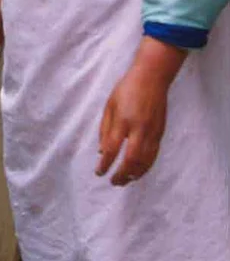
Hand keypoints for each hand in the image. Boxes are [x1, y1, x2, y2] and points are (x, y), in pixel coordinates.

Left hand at [96, 37, 185, 185]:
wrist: (152, 78)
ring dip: (135, 174)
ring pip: (145, 160)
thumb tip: (103, 152)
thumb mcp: (109, 106)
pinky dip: (146, 167)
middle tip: (113, 182)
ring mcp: (152, 132)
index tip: (99, 172)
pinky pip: (153, 155)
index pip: (113, 149)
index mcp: (123, 121)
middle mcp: (139, 128)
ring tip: (125, 180)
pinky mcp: (160, 132)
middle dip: (122, 174)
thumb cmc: (126, 89)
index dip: (105, 164)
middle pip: (131, 159)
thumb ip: (105, 129)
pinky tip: (138, 172)